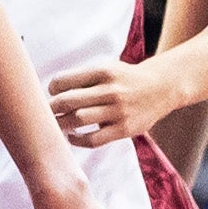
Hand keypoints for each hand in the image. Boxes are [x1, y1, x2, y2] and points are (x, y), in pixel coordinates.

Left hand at [45, 54, 178, 151]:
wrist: (161, 88)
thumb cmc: (125, 79)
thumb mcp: (107, 68)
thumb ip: (83, 78)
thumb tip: (52, 92)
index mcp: (103, 71)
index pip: (65, 80)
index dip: (52, 88)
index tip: (52, 92)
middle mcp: (110, 90)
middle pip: (68, 101)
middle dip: (51, 107)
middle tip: (46, 112)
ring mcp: (118, 111)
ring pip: (78, 120)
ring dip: (61, 123)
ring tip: (56, 124)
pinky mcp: (124, 129)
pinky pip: (93, 140)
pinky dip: (77, 140)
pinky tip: (71, 136)